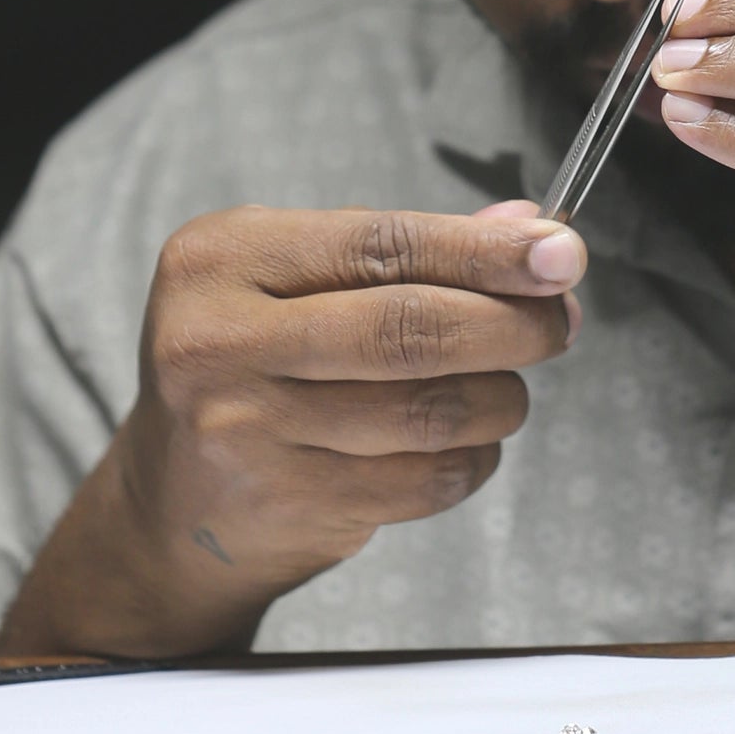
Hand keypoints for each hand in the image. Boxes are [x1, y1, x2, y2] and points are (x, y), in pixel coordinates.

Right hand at [0, 200, 583, 656]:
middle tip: (560, 324)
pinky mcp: (282, 506)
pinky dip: (471, 461)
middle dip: (513, 324)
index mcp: (222, 257)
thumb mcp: (302, 281)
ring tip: (506, 389)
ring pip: (429, 411)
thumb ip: (410, 251)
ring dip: (500, 399)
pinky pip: (424, 480)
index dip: (485, 250)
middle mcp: (217, 340)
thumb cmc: (257, 366)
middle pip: (409, 327)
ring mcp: (243, 431)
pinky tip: (463, 446)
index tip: (562, 254)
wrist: (172, 504)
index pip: (382, 244)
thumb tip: (531, 226)